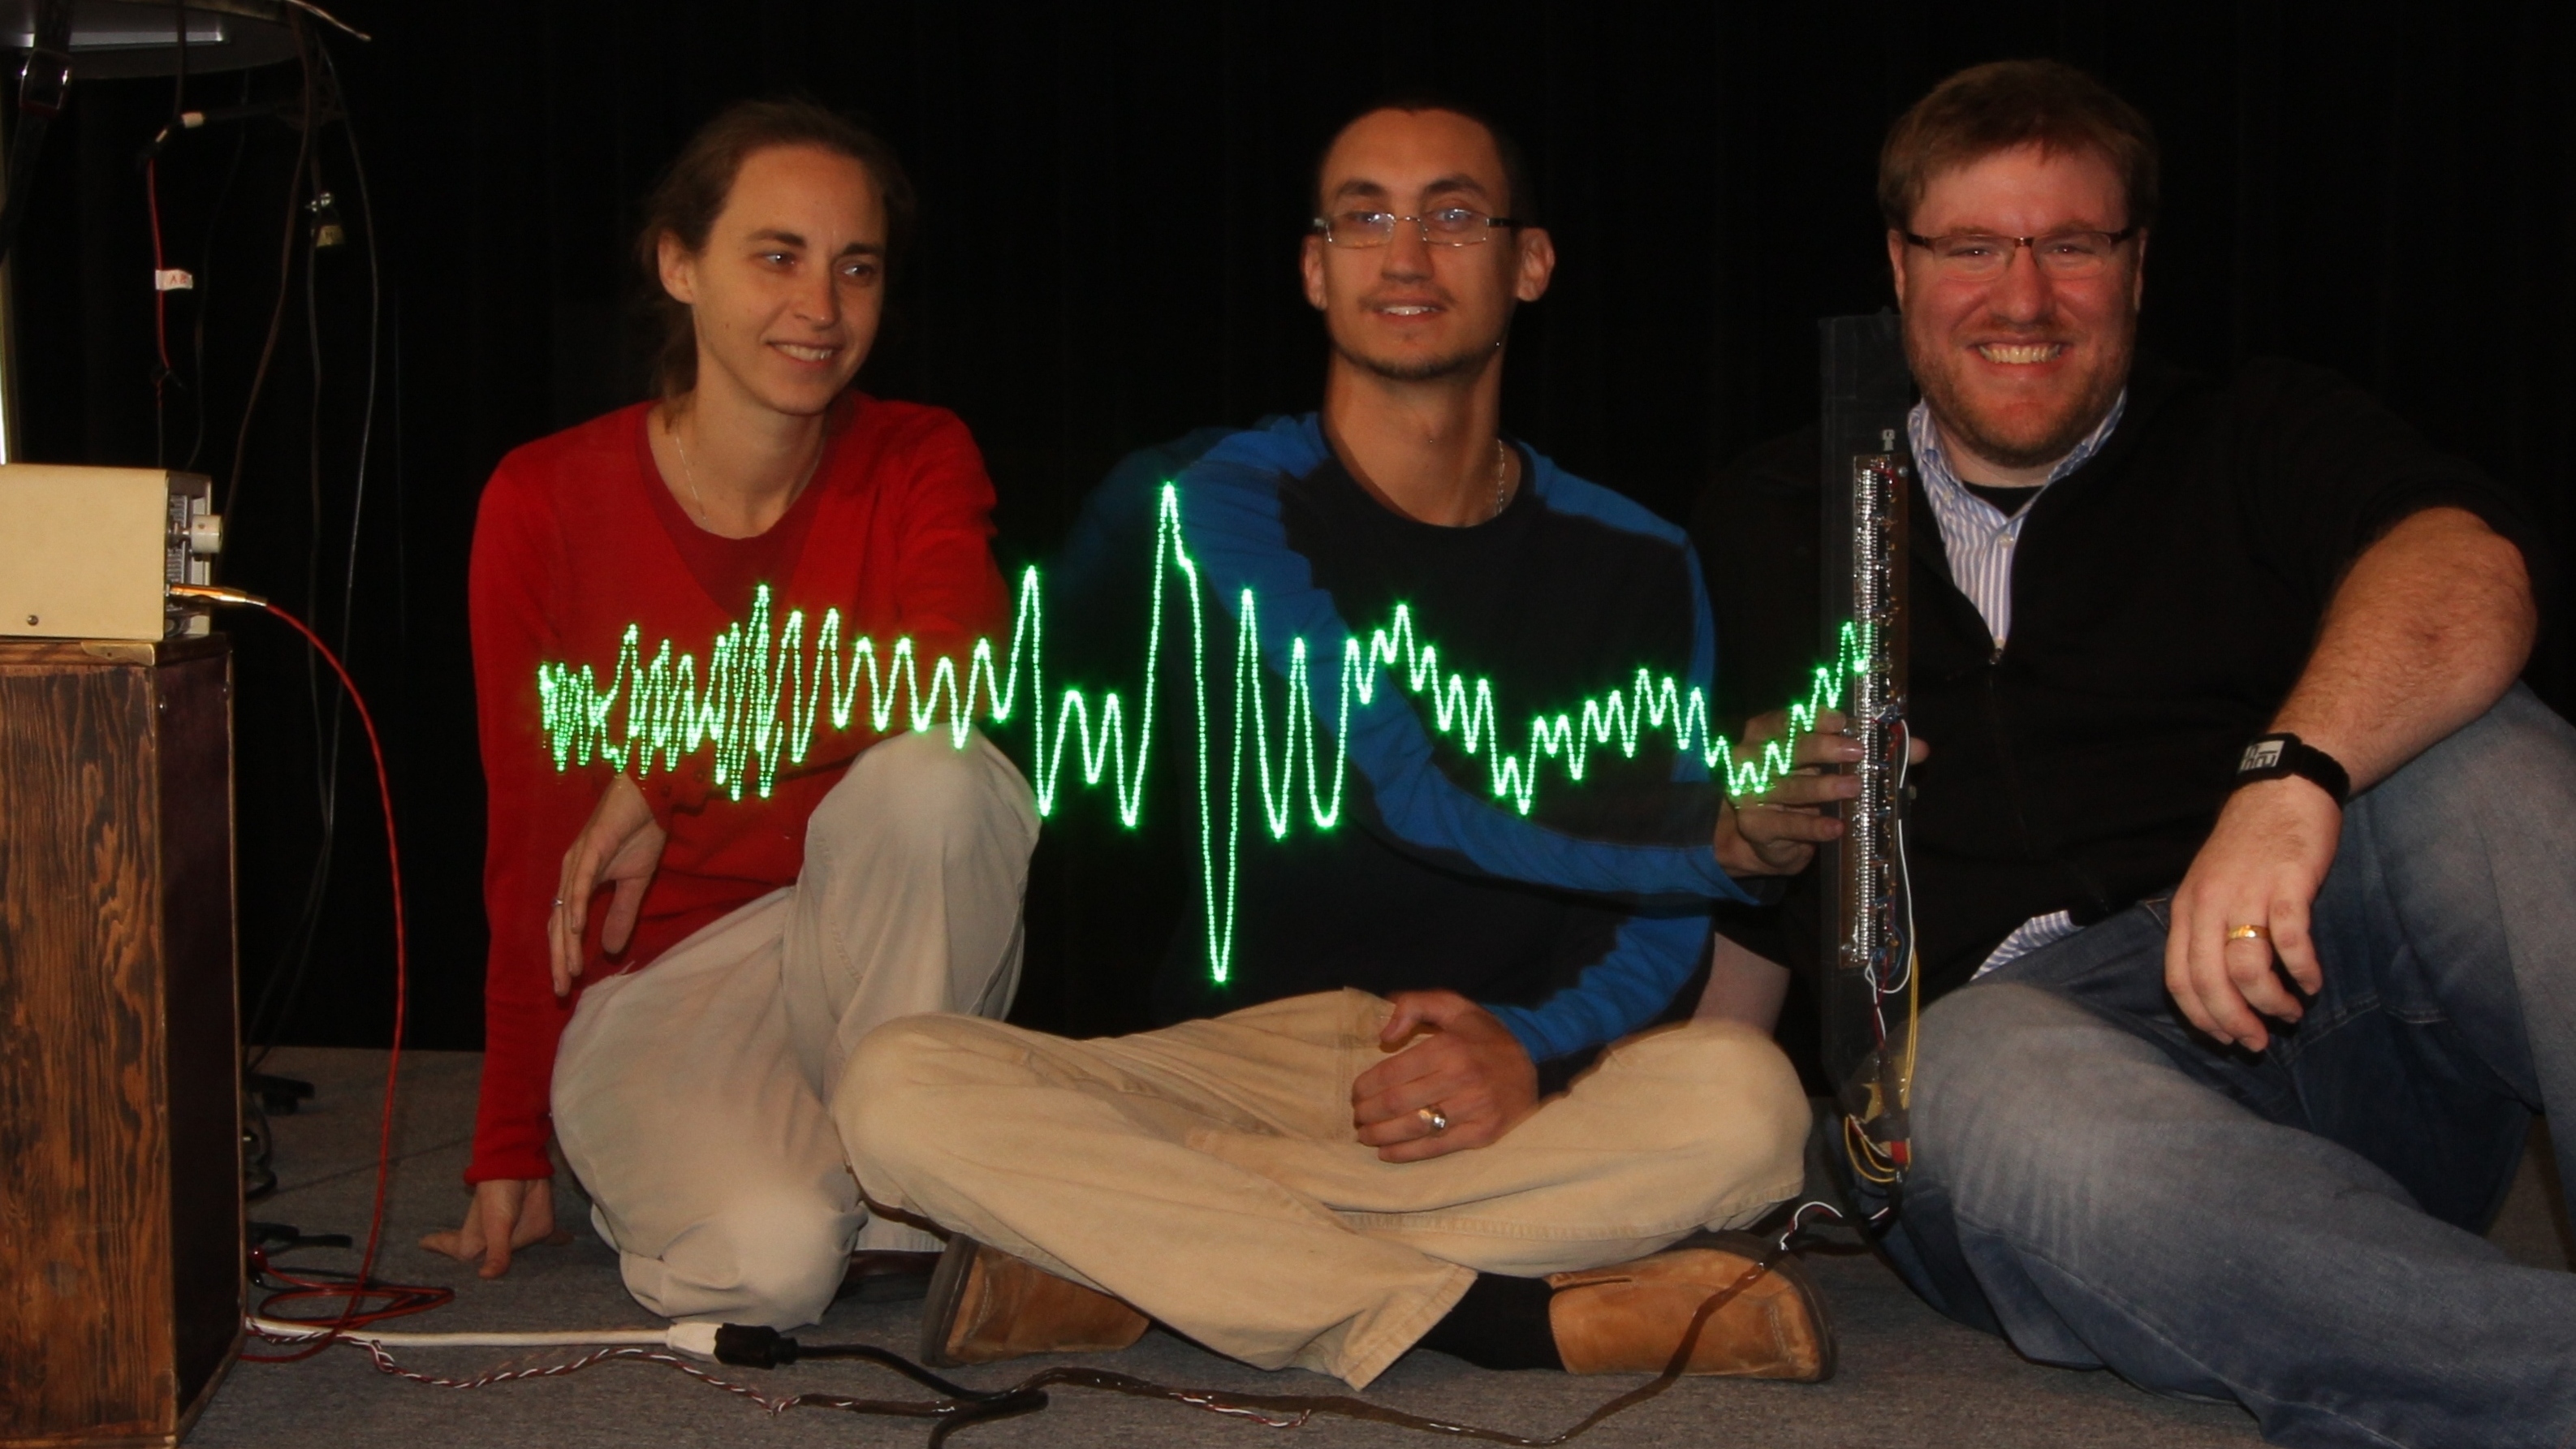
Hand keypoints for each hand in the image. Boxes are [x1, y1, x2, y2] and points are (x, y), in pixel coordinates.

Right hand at [419, 1178, 564, 1278]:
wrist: (523, 1167)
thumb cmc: (498, 1196)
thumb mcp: (495, 1226)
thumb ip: (497, 1253)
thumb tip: (487, 1276)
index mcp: (474, 1243)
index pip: (453, 1252)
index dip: (439, 1250)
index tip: (422, 1245)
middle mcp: (495, 1243)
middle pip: (489, 1264)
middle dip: (487, 1276)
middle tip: (487, 1296)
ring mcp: (518, 1237)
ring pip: (520, 1259)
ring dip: (524, 1270)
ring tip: (524, 1289)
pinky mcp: (541, 1228)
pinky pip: (550, 1240)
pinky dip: (558, 1242)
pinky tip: (566, 1244)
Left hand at [550, 773, 666, 995]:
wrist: (649, 795)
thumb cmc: (639, 832)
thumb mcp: (635, 883)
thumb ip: (621, 914)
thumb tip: (611, 950)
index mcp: (579, 882)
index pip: (564, 927)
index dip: (564, 955)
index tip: (568, 985)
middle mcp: (571, 874)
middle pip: (557, 924)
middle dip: (558, 959)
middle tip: (561, 989)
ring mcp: (578, 861)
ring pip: (565, 908)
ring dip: (564, 942)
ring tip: (568, 970)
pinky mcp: (591, 848)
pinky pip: (580, 882)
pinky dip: (576, 906)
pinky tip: (574, 929)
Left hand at [1351, 991, 1538, 1162]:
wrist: (1537, 1061)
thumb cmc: (1486, 1034)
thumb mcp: (1453, 1006)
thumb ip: (1413, 1006)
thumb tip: (1383, 1036)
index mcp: (1448, 1048)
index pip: (1391, 1073)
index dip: (1364, 1087)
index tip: (1355, 1093)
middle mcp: (1459, 1079)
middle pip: (1395, 1103)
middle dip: (1366, 1113)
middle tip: (1356, 1116)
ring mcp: (1473, 1110)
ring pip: (1412, 1128)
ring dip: (1380, 1135)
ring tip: (1365, 1135)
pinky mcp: (1483, 1134)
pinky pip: (1436, 1148)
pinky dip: (1406, 1153)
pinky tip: (1386, 1152)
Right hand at [1715, 708, 1930, 875]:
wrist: (1769, 836)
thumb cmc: (1804, 787)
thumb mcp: (1831, 765)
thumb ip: (1872, 753)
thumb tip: (1920, 749)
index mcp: (1768, 734)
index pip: (1786, 719)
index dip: (1812, 717)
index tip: (1841, 719)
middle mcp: (1753, 759)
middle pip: (1787, 749)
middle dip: (1822, 748)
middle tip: (1857, 751)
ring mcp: (1750, 793)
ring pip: (1788, 787)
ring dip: (1823, 787)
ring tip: (1854, 787)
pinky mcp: (1755, 826)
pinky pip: (1786, 826)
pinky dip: (1813, 826)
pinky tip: (1837, 827)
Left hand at [2163, 778, 2341, 1050]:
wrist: (2282, 790)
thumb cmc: (2249, 847)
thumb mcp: (2210, 887)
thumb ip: (2209, 931)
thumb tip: (2221, 990)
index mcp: (2186, 909)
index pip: (2179, 978)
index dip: (2201, 1017)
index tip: (2225, 1039)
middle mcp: (2208, 904)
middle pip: (2210, 981)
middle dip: (2234, 1021)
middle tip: (2258, 1042)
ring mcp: (2246, 893)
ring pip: (2247, 968)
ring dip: (2271, 1001)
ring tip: (2291, 1012)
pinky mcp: (2287, 883)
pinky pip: (2291, 938)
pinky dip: (2302, 969)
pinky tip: (2313, 982)